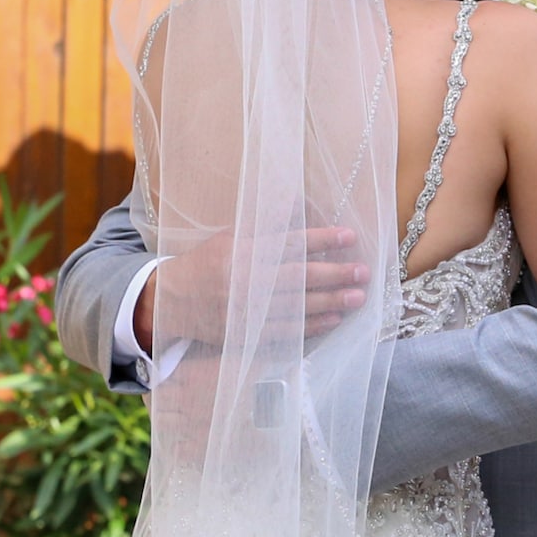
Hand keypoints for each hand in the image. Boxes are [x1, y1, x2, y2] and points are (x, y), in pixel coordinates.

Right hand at [136, 226, 369, 351]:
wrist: (173, 301)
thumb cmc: (209, 263)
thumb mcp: (232, 236)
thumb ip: (266, 225)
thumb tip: (297, 203)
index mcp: (244, 252)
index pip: (291, 243)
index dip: (322, 240)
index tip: (349, 236)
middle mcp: (248, 281)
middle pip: (300, 277)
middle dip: (335, 274)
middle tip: (363, 271)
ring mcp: (248, 310)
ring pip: (297, 307)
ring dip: (331, 302)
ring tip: (358, 296)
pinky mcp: (247, 333)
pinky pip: (287, 331)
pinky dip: (312, 325)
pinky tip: (335, 319)